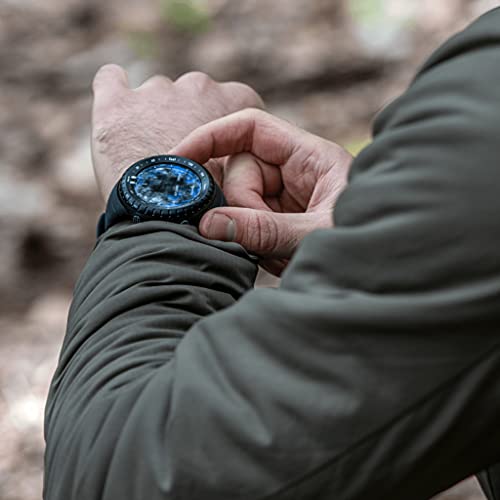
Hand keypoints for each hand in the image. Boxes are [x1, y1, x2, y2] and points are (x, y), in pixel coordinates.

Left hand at [91, 65, 263, 200]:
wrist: (168, 217)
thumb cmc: (211, 204)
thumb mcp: (241, 175)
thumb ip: (237, 153)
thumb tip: (230, 160)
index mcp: (234, 101)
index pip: (235, 99)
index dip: (224, 123)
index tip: (217, 146)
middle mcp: (197, 87)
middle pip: (193, 94)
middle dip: (187, 117)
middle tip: (181, 157)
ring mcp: (155, 91)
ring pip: (155, 94)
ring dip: (153, 115)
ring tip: (148, 155)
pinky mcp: (116, 102)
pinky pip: (110, 79)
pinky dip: (113, 91)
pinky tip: (117, 115)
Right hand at [172, 109, 352, 275]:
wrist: (384, 275)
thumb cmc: (368, 246)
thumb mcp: (318, 233)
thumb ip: (266, 229)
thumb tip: (209, 224)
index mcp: (310, 158)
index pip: (251, 129)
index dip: (212, 136)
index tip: (179, 159)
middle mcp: (294, 174)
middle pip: (238, 172)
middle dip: (240, 206)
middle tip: (260, 237)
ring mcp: (284, 200)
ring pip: (237, 203)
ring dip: (248, 231)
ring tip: (279, 254)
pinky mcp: (278, 224)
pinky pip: (246, 226)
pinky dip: (252, 245)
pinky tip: (277, 259)